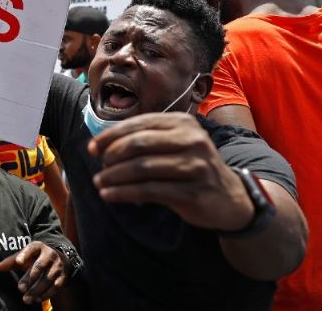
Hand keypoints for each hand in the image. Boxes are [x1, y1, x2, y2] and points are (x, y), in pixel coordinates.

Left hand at [0, 242, 67, 304]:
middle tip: (20, 288)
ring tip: (26, 299)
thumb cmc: (37, 257)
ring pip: (47, 279)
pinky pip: (55, 286)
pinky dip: (46, 294)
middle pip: (39, 266)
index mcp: (38, 246)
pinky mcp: (62, 277)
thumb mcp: (26, 255)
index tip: (18, 262)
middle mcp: (49, 254)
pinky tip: (38, 299)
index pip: (31, 248)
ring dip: (36, 290)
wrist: (60, 258)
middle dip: (29, 278)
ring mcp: (57, 266)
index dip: (24, 255)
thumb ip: (12, 261)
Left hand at [88, 113, 253, 231]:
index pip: (139, 124)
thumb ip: (144, 140)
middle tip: (99, 167)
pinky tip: (109, 195)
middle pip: (139, 143)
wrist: (229, 197)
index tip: (92, 148)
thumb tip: (100, 145)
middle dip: (112, 156)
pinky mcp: (194, 191)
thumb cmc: (190, 167)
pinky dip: (125, 192)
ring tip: (99, 183)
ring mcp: (195, 165)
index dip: (111, 136)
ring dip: (115, 176)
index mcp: (182, 123)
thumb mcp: (173, 145)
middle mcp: (191, 140)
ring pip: (142, 168)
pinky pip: (150, 191)